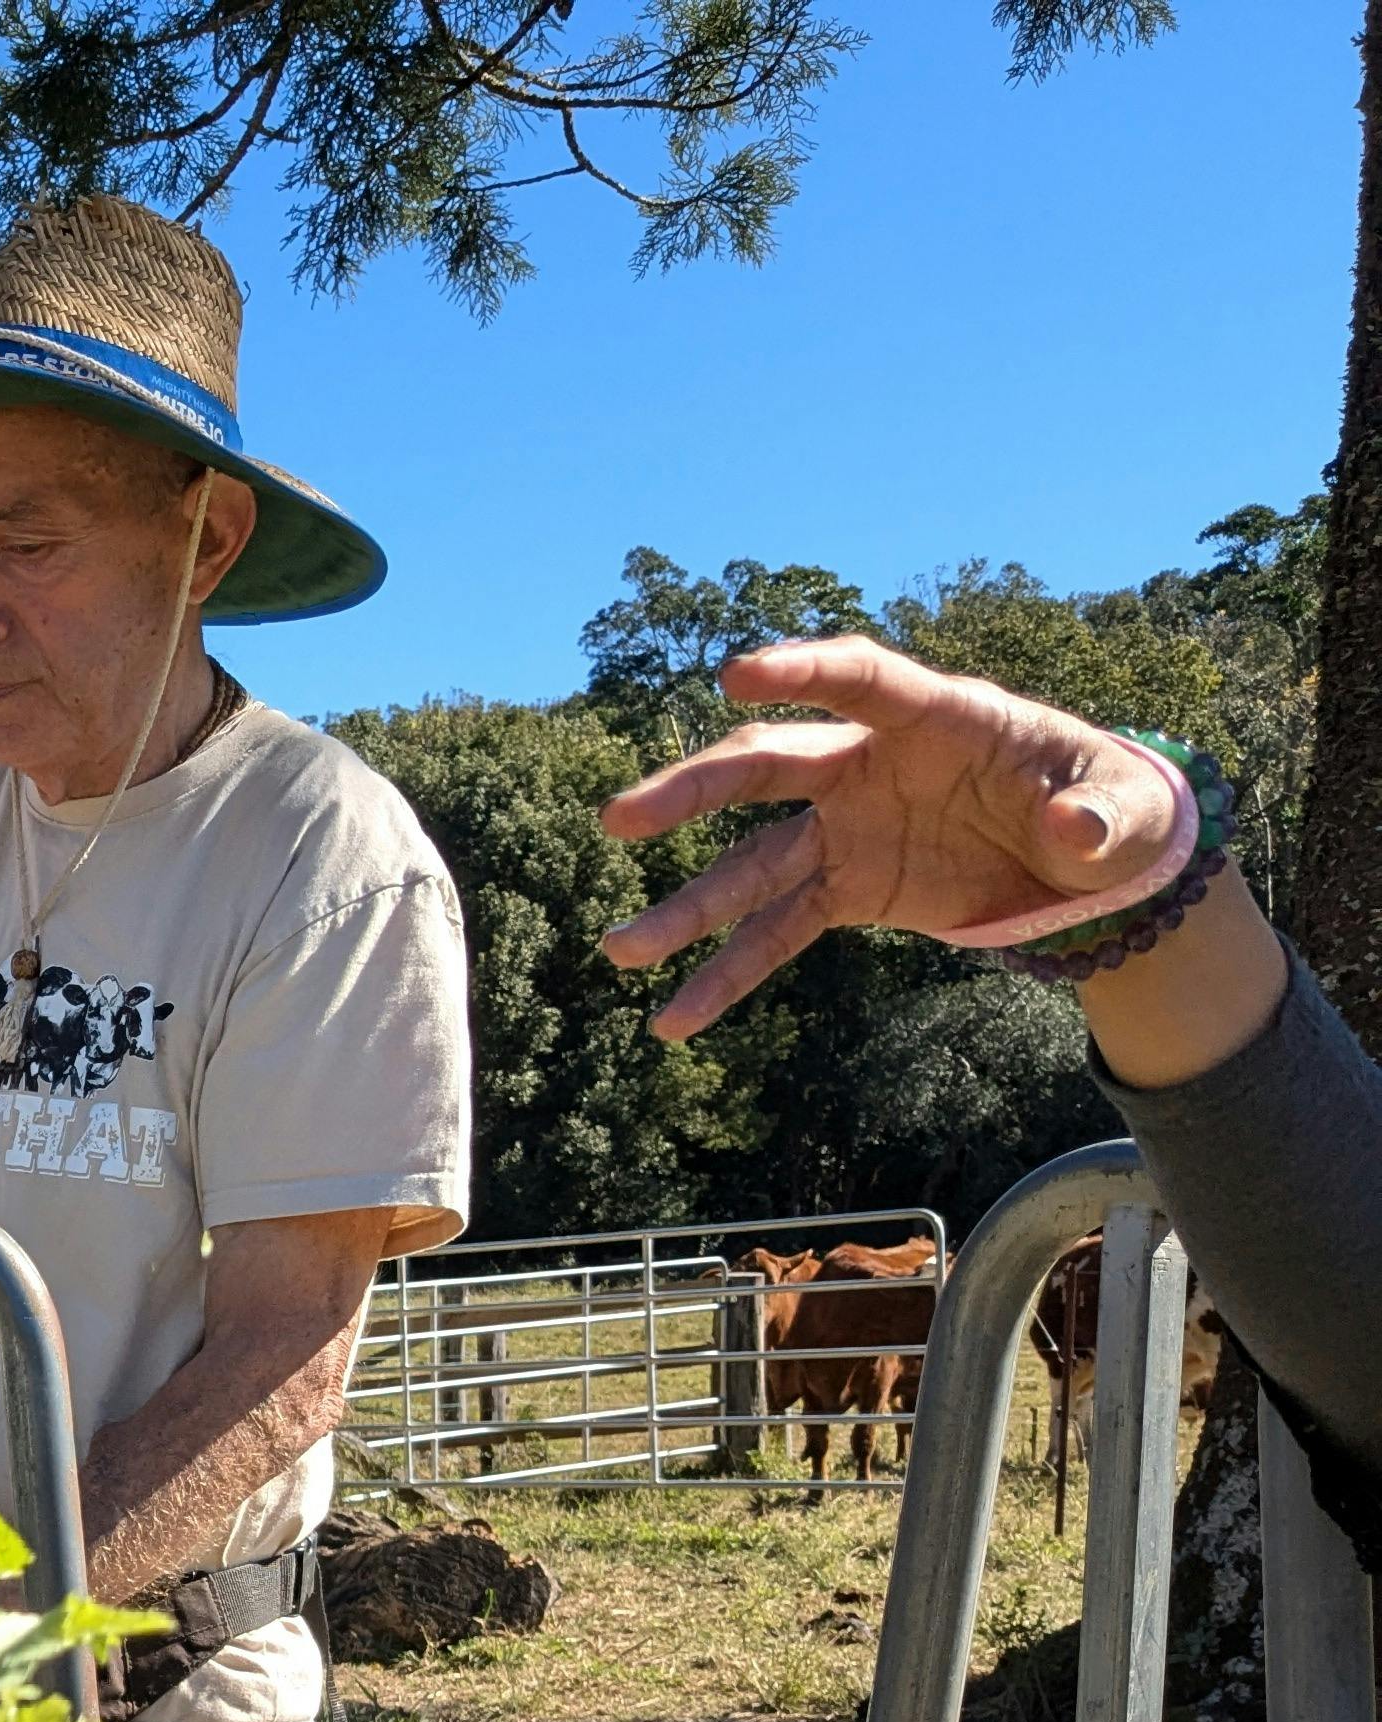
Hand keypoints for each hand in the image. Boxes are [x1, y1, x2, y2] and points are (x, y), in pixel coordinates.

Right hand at [598, 638, 1188, 1038]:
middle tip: (623, 819)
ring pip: (750, 865)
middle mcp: (870, 766)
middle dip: (693, 791)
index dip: (802, 674)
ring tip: (622, 950)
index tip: (737, 673)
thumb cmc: (1106, 809)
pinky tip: (676, 1021)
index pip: (860, 680)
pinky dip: (727, 978)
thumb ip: (1099, 814)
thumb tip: (1070, 830)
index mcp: (938, 717)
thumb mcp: (1124, 810)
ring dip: (686, 907)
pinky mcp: (847, 888)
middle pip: (767, 765)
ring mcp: (847, 829)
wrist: (1086, 862)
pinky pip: (776, 934)